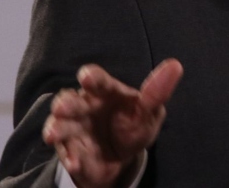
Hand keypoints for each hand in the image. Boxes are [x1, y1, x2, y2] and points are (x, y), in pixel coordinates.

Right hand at [43, 59, 183, 187]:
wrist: (122, 156)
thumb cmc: (134, 124)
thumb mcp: (149, 111)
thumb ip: (157, 92)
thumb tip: (176, 65)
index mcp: (105, 92)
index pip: (96, 80)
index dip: (91, 77)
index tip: (86, 76)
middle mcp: (84, 107)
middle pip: (70, 101)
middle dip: (65, 104)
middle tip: (62, 108)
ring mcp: (75, 129)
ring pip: (60, 125)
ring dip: (56, 129)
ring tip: (52, 135)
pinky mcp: (71, 150)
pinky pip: (67, 153)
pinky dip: (70, 157)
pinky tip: (76, 162)